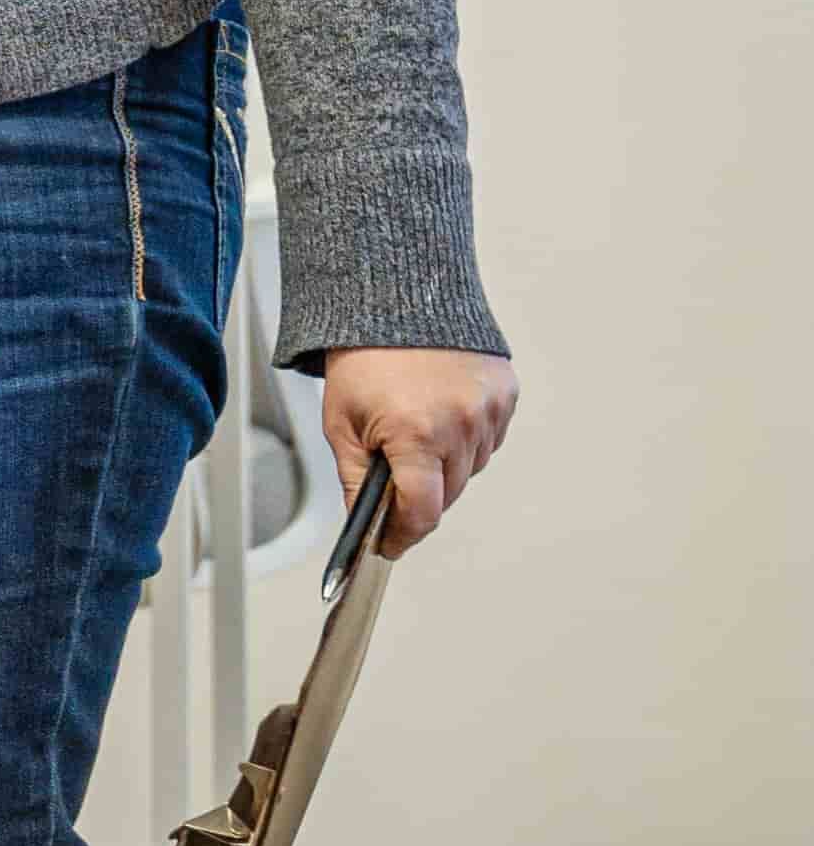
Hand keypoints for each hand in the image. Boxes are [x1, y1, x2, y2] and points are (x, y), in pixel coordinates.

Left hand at [318, 345, 514, 546]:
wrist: (397, 301)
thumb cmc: (364, 359)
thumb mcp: (341, 423)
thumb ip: (355, 479)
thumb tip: (364, 522)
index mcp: (415, 434)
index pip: (422, 511)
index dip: (404, 535)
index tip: (390, 544)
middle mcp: (459, 424)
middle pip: (448, 494)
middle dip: (420, 498)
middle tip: (394, 485)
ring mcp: (488, 409)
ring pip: (470, 469)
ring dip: (445, 468)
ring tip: (416, 436)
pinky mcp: (504, 394)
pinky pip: (488, 439)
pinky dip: (466, 440)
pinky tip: (441, 417)